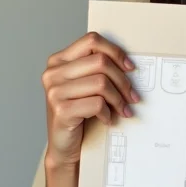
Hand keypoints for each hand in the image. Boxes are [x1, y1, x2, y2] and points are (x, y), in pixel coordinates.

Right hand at [42, 31, 139, 171]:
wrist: (64, 146)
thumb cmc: (79, 112)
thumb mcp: (85, 85)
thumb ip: (97, 69)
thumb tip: (129, 64)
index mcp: (58, 60)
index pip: (92, 40)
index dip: (115, 52)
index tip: (130, 68)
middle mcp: (53, 73)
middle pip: (101, 62)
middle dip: (123, 81)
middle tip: (132, 96)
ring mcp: (54, 91)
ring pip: (101, 83)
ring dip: (118, 99)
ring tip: (123, 109)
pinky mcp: (60, 110)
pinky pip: (97, 103)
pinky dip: (108, 113)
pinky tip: (107, 119)